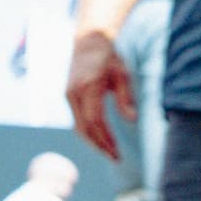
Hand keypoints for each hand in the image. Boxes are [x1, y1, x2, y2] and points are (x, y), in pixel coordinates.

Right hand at [66, 31, 134, 162]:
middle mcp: (73, 93)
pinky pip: (77, 120)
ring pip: (78, 127)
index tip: (118, 152)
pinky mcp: (68, 97)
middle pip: (84, 128)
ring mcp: (68, 95)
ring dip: (93, 143)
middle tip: (116, 158)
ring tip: (111, 153)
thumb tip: (132, 120)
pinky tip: (101, 141)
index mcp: (87, 87)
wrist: (88, 41)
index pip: (94, 121)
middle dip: (100, 146)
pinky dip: (88, 133)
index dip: (105, 139)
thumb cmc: (110, 58)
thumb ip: (126, 98)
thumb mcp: (123, 74)